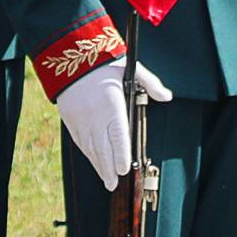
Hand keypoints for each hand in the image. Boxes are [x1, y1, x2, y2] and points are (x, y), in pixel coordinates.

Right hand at [54, 58, 171, 191]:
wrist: (70, 52)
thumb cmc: (104, 61)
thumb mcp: (130, 68)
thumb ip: (150, 84)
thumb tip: (167, 96)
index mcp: (111, 105)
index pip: (118, 137)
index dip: (121, 156)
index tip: (125, 170)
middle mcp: (94, 115)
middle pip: (102, 149)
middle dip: (109, 169)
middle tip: (114, 184)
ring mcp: (79, 118)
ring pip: (89, 148)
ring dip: (98, 165)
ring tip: (105, 179)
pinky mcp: (68, 117)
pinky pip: (78, 141)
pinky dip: (87, 153)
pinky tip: (93, 160)